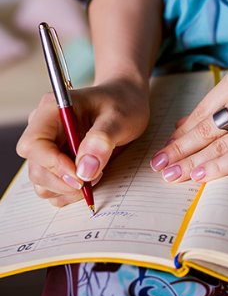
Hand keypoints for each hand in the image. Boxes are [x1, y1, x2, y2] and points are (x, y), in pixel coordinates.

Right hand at [17, 79, 149, 205]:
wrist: (127, 102)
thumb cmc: (122, 104)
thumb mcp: (119, 117)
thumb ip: (101, 140)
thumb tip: (85, 170)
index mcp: (52, 111)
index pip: (33, 144)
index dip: (53, 165)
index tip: (80, 175)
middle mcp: (44, 130)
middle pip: (36, 168)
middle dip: (65, 181)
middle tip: (96, 176)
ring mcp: (49, 148)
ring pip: (42, 183)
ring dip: (68, 189)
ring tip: (97, 174)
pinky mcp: (58, 162)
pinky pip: (53, 188)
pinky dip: (71, 192)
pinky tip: (92, 178)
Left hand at [150, 61, 227, 182]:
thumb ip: (218, 104)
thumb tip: (182, 125)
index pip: (202, 111)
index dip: (181, 133)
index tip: (166, 148)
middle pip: (205, 128)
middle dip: (177, 149)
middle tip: (158, 164)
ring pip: (218, 144)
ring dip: (190, 162)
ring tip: (170, 175)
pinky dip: (216, 167)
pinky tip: (197, 176)